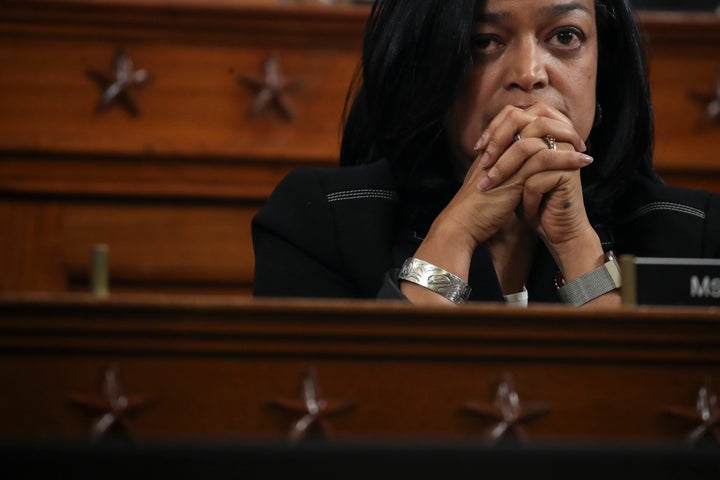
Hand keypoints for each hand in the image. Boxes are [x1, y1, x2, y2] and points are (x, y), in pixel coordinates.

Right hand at [406, 103, 591, 293]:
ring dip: (567, 137)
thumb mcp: (493, 183)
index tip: (561, 134)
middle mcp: (498, 147)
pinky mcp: (514, 175)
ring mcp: (505, 158)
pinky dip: (568, 158)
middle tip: (578, 138)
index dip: (543, 121)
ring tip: (584, 149)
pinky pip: (545, 157)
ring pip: (539, 132)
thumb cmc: (476, 210)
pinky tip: (583, 162)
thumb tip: (522, 166)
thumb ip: (504, 170)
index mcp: (492, 147)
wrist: (462, 224)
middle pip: (531, 117)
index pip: (519, 118)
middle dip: (558, 124)